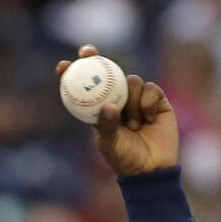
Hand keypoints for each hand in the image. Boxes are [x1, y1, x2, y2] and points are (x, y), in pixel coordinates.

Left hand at [56, 45, 178, 176]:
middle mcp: (117, 100)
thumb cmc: (124, 159)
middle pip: (106, 73)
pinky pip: (151, 89)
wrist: (152, 169)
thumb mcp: (109, 144)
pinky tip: (149, 119)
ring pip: (132, 81)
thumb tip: (108, 106)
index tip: (63, 66)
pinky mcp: (157, 100)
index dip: (74, 74)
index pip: (85, 88)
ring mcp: (137, 99)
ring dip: (131, 101)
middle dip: (96, 59)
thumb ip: (106, 126)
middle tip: (88, 53)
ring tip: (134, 125)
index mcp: (99, 110)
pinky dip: (148, 102)